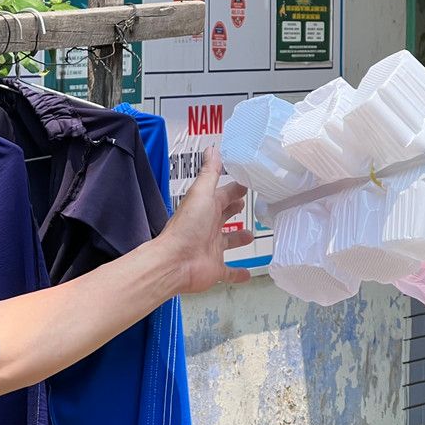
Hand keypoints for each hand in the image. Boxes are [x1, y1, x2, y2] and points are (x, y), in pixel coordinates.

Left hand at [158, 146, 252, 293]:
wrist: (175, 262)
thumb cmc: (186, 228)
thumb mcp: (200, 194)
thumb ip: (209, 174)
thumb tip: (212, 151)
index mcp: (205, 208)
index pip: (221, 195)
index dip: (233, 189)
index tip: (245, 183)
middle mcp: (207, 227)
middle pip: (223, 216)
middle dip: (233, 209)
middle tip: (244, 203)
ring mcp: (211, 248)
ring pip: (227, 242)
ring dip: (238, 239)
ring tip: (249, 234)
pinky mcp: (214, 268)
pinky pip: (229, 271)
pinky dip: (238, 273)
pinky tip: (247, 273)